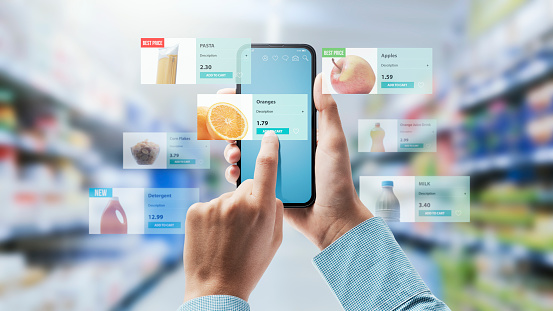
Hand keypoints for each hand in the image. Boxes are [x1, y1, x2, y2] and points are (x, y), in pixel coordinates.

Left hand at [184, 131, 282, 301]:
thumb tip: (269, 193)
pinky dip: (211, 217)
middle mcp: (236, 202)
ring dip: (228, 211)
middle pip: (246, 186)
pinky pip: (208, 206)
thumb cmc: (249, 265)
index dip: (269, 148)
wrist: (215, 288)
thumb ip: (275, 211)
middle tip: (244, 226)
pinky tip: (212, 236)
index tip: (269, 136)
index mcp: (261, 208)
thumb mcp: (274, 240)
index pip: (266, 167)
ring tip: (226, 237)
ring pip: (226, 198)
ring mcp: (213, 205)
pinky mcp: (195, 210)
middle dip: (247, 199)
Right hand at [223, 74, 372, 249]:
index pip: (271, 109)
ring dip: (233, 147)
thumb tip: (321, 78)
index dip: (251, 99)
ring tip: (234, 151)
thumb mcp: (334, 142)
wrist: (333, 221)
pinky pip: (246, 175)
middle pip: (252, 128)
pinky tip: (235, 171)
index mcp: (298, 133)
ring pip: (245, 151)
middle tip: (227, 122)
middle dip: (235, 123)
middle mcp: (283, 147)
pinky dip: (236, 171)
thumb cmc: (337, 180)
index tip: (234, 90)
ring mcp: (273, 166)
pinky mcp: (267, 186)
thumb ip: (327, 111)